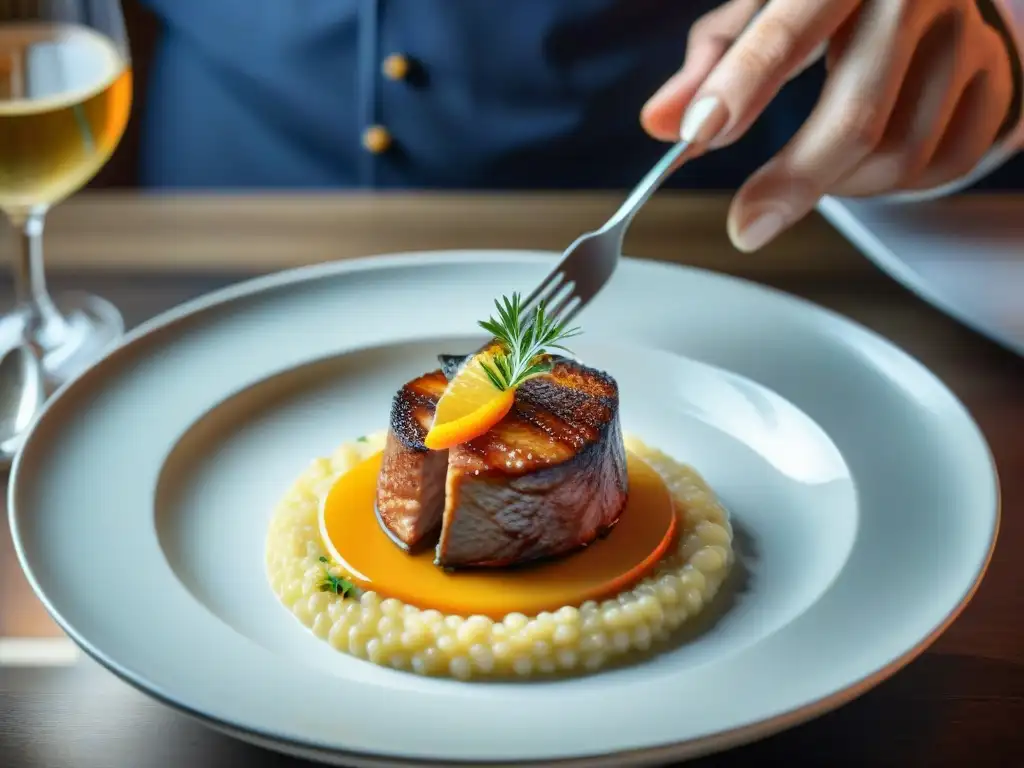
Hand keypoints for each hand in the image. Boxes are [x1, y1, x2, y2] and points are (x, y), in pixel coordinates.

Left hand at [641, 0, 1016, 251]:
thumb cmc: (833, 5)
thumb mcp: (764, 13)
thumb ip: (710, 64)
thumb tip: (659, 122)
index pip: (788, 28)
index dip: (742, 85)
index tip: (698, 136)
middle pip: (857, 115)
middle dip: (793, 181)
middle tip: (746, 224)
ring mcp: (967, 41)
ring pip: (897, 155)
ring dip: (838, 186)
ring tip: (809, 169)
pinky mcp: (997, 85)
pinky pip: (938, 169)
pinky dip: (888, 186)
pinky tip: (862, 164)